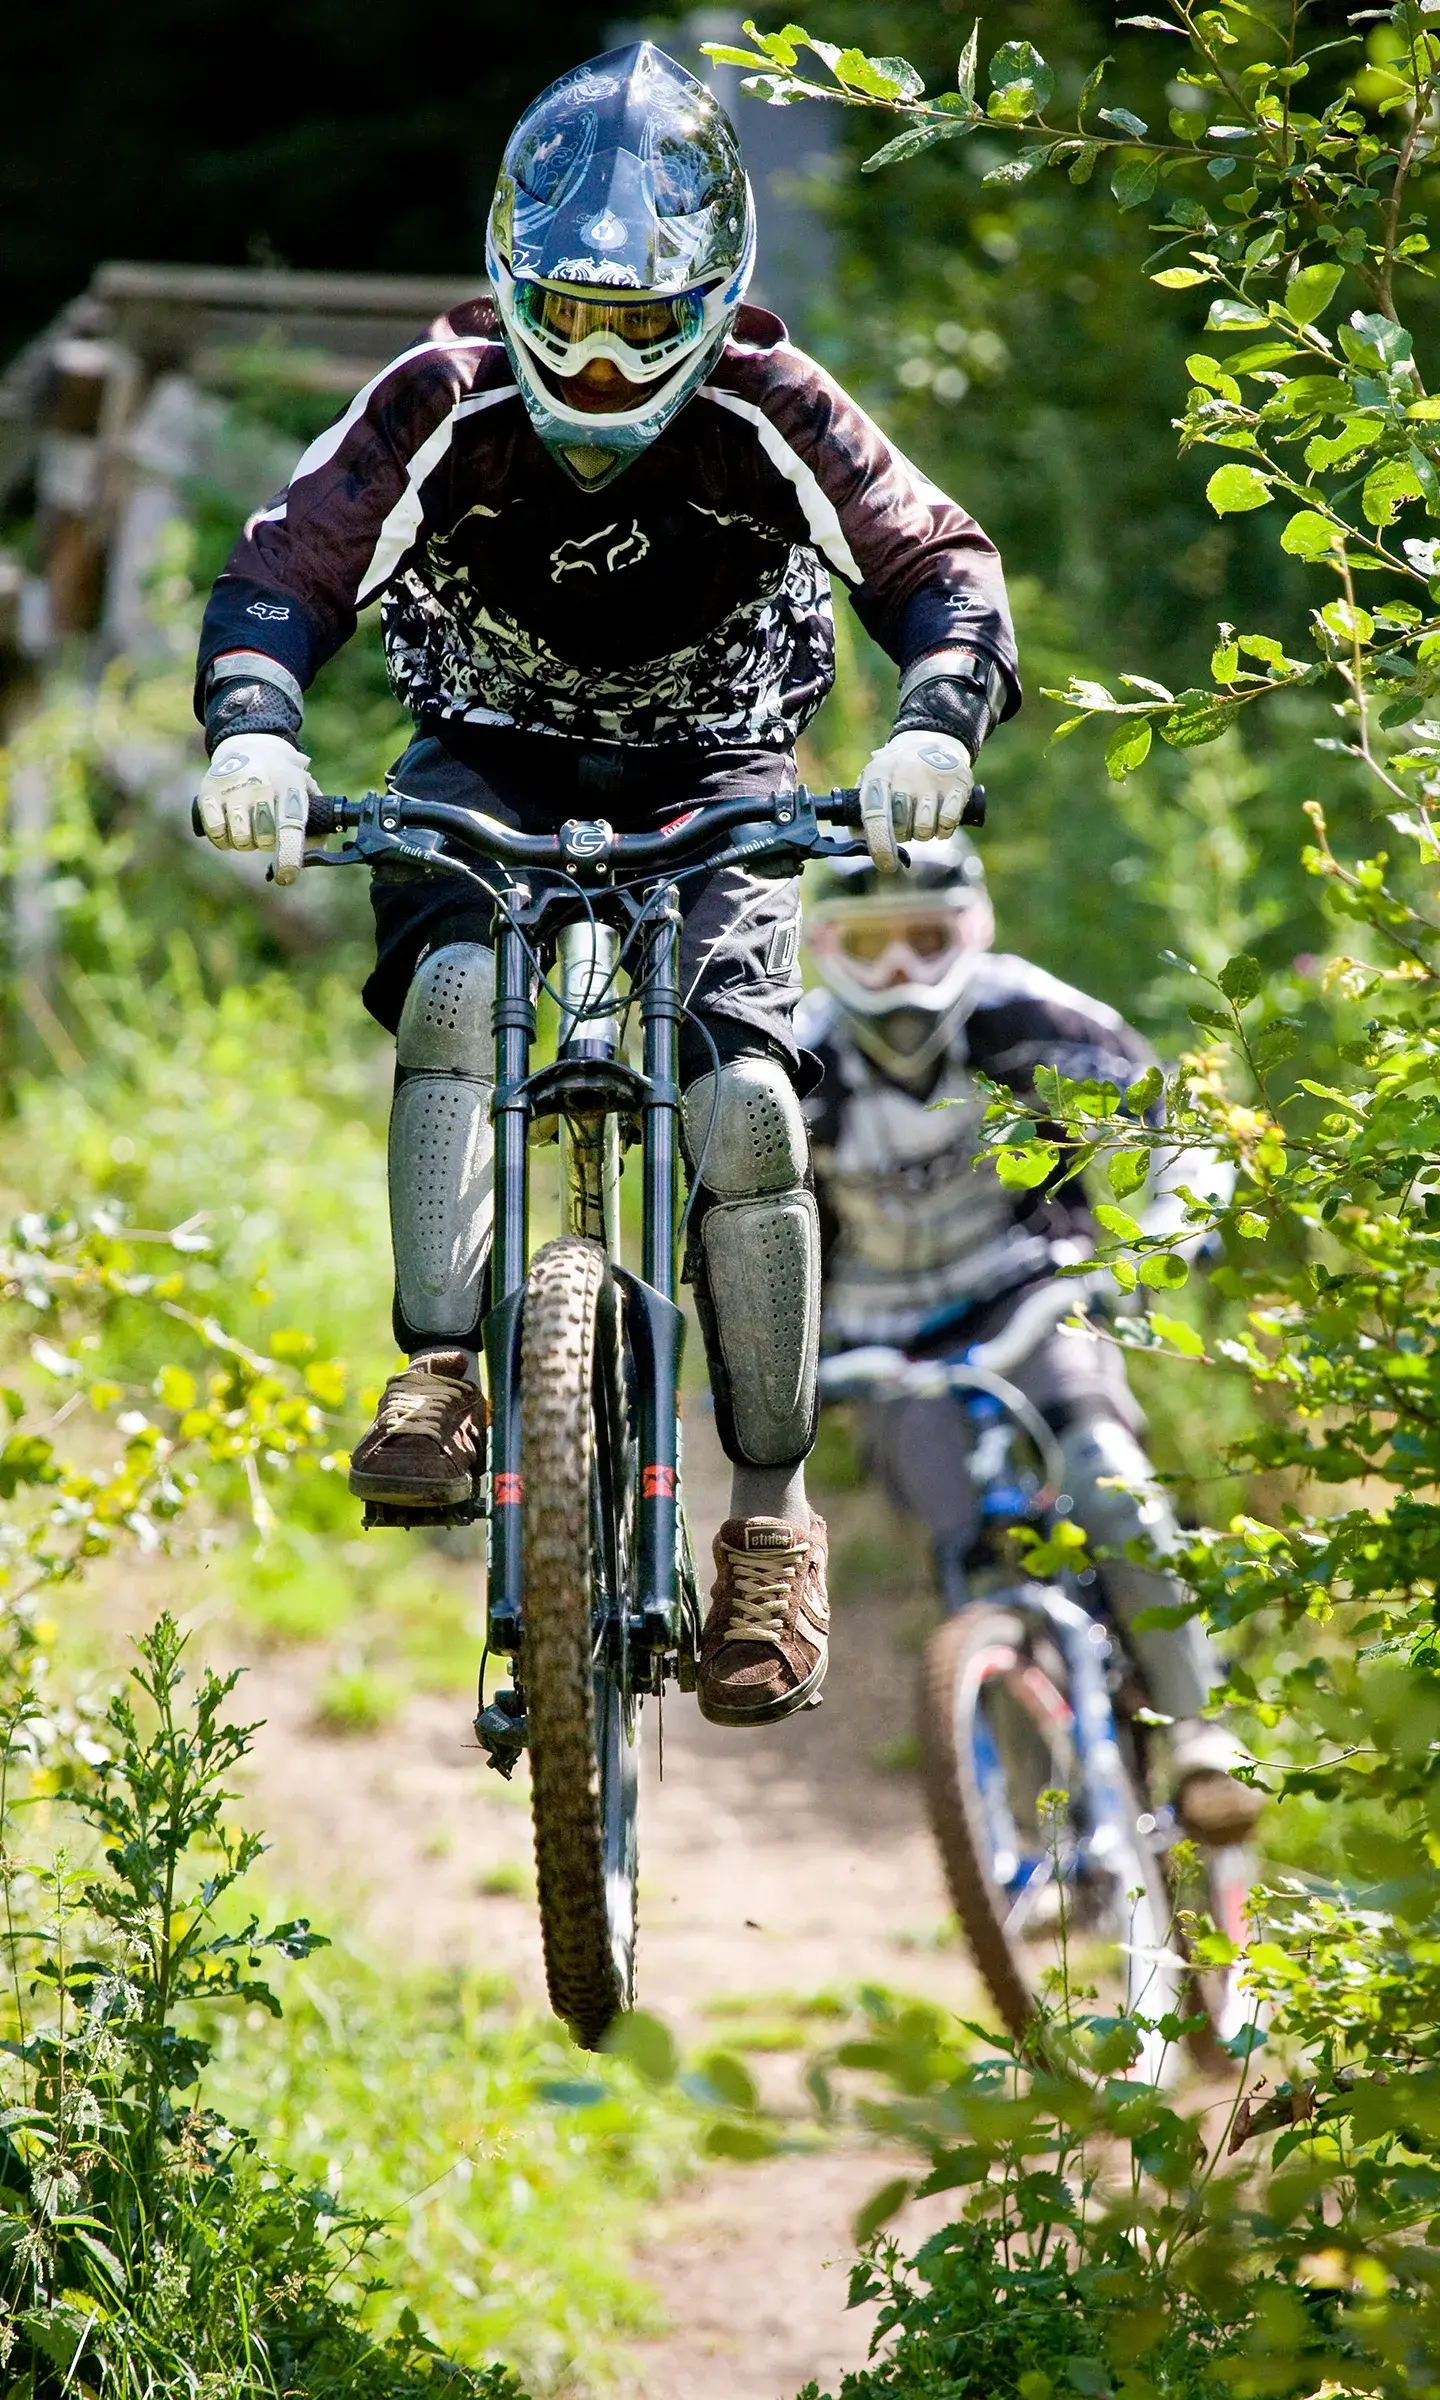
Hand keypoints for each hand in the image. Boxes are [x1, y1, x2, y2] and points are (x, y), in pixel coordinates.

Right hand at [195, 732, 317, 885]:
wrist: (251, 744)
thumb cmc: (284, 780)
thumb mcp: (306, 792)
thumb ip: (316, 824)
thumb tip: (315, 856)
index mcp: (290, 787)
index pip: (290, 827)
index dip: (288, 856)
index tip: (285, 876)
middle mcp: (261, 785)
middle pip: (263, 840)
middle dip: (266, 843)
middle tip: (266, 829)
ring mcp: (233, 787)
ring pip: (239, 840)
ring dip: (245, 842)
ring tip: (248, 827)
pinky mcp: (210, 790)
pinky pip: (216, 833)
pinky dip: (223, 839)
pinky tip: (229, 827)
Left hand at [858, 728, 974, 872]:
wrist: (931, 741)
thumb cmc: (894, 774)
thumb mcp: (872, 782)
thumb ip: (860, 812)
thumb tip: (858, 842)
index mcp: (878, 773)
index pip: (875, 814)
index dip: (879, 844)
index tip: (886, 863)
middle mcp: (904, 773)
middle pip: (902, 826)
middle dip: (903, 835)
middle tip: (906, 825)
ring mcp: (932, 777)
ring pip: (925, 829)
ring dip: (923, 834)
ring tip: (922, 820)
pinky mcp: (957, 783)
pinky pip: (948, 823)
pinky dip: (944, 830)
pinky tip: (940, 819)